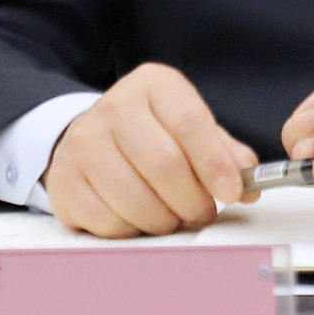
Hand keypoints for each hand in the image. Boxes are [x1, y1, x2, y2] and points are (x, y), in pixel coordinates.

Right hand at [41, 64, 255, 237]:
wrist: (90, 136)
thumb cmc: (150, 133)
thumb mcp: (188, 126)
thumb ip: (223, 151)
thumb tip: (248, 182)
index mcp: (152, 85)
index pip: (190, 124)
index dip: (215, 164)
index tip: (232, 192)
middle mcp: (114, 107)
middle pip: (164, 165)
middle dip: (193, 200)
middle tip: (204, 211)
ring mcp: (83, 144)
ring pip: (136, 199)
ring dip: (165, 219)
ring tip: (172, 214)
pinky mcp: (65, 181)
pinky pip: (109, 221)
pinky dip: (133, 229)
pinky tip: (139, 216)